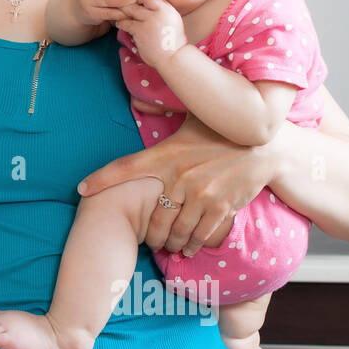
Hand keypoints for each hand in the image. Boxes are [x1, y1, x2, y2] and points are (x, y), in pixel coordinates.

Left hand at [76, 117, 273, 254]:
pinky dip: (192, 245)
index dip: (101, 179)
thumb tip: (138, 99)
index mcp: (168, 153)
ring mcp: (202, 194)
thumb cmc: (224, 129)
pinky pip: (200, 234)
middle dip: (149, 234)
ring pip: (176, 230)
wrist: (266, 146)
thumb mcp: (192, 116)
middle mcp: (182, 176)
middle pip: (153, 216)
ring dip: (169, 242)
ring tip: (166, 246)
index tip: (81, 190)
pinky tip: (188, 249)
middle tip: (147, 240)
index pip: (126, 167)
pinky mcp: (222, 207)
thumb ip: (164, 114)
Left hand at [115, 0, 186, 68]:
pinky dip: (121, 23)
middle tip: (119, 1)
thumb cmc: (171, 42)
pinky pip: (126, 23)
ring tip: (117, 13)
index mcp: (168, 8)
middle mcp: (160, 11)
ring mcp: (150, 20)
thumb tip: (148, 4)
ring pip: (130, 9)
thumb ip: (161, 12)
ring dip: (122, 10)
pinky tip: (119, 24)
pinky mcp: (141, 30)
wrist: (174, 57)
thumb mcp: (172, 21)